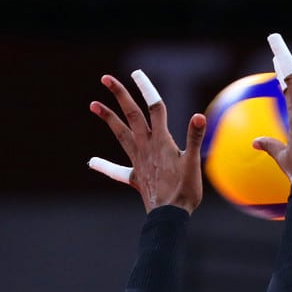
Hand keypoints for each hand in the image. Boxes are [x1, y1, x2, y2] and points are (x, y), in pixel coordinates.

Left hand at [87, 70, 205, 212]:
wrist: (170, 218)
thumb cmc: (184, 192)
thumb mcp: (193, 164)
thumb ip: (194, 139)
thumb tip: (199, 116)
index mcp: (162, 141)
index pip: (154, 107)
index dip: (146, 89)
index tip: (136, 73)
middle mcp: (146, 147)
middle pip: (131, 115)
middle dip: (120, 95)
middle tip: (105, 78)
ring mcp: (138, 161)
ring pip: (121, 134)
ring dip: (108, 118)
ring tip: (93, 104)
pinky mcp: (135, 178)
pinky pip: (117, 171)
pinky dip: (105, 166)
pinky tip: (92, 161)